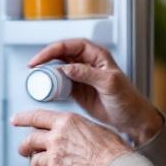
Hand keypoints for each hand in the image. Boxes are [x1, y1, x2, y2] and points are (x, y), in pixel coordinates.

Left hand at [12, 109, 131, 165]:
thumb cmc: (114, 153)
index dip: (23, 118)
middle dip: (25, 148)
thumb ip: (81, 131)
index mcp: (67, 122)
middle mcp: (57, 137)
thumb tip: (79, 135)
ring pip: (34, 163)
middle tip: (26, 152)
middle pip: (30, 140)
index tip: (15, 119)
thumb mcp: (97, 130)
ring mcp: (54, 156)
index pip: (38, 116)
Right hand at [29, 39, 162, 145]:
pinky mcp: (78, 90)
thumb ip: (88, 74)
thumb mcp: (109, 83)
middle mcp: (87, 63)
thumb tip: (66, 67)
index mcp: (97, 55)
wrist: (132, 120)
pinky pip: (60, 84)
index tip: (41, 59)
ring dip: (46, 71)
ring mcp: (81, 77)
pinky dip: (51, 85)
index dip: (53, 49)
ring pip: (58, 68)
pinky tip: (45, 89)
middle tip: (33, 68)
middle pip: (61, 54)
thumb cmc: (128, 99)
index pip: (70, 45)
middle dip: (45, 59)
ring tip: (36, 78)